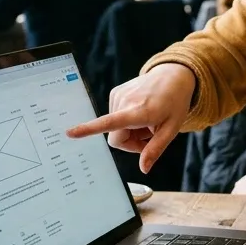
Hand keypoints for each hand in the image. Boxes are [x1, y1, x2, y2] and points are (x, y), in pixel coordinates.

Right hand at [65, 64, 195, 172]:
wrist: (174, 75)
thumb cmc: (175, 103)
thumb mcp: (171, 129)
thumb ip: (155, 149)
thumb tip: (143, 169)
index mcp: (138, 111)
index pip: (110, 123)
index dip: (88, 130)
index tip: (70, 133)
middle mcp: (124, 101)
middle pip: (116, 138)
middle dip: (131, 142)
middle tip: (150, 135)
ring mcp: (118, 95)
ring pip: (115, 129)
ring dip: (130, 130)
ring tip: (147, 120)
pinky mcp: (115, 93)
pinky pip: (115, 117)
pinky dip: (127, 120)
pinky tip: (141, 113)